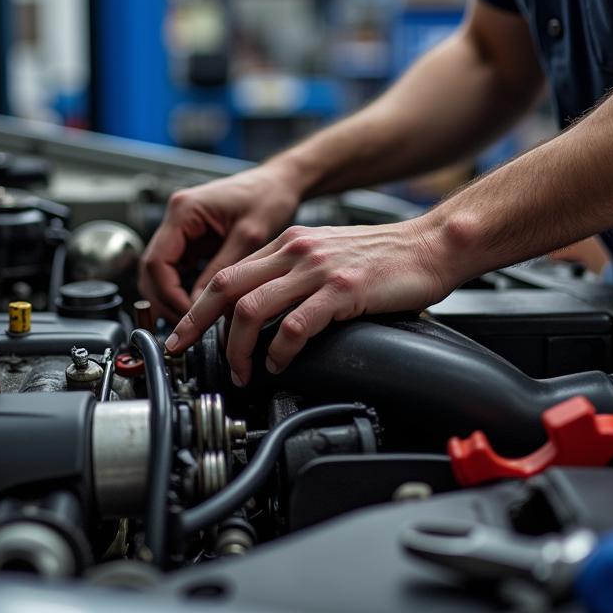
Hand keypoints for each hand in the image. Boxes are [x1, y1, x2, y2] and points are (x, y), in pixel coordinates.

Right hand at [138, 165, 301, 318]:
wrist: (281, 182)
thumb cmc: (269, 196)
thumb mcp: (249, 236)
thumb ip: (221, 271)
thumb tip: (199, 306)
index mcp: (184, 210)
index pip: (156, 261)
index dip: (167, 294)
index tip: (187, 315)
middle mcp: (177, 217)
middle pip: (153, 269)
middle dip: (165, 300)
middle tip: (186, 324)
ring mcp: (184, 228)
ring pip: (163, 271)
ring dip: (173, 296)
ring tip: (193, 319)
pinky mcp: (195, 238)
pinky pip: (180, 269)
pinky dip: (184, 288)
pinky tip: (200, 304)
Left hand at [164, 218, 454, 385]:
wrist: (432, 244)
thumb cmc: (386, 256)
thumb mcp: (327, 254)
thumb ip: (295, 274)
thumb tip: (266, 313)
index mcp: (289, 242)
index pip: (228, 272)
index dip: (199, 305)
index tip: (185, 330)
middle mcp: (296, 250)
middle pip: (225, 286)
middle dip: (195, 322)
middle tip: (180, 349)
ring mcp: (318, 269)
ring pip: (251, 308)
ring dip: (237, 346)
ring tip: (240, 370)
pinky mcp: (343, 290)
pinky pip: (295, 326)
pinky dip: (280, 351)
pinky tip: (279, 364)